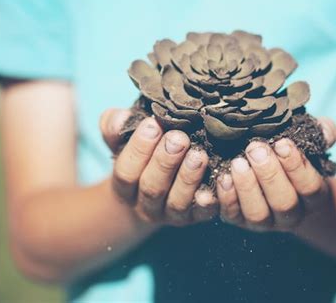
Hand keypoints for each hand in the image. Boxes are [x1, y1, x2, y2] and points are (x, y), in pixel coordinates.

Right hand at [99, 109, 217, 226]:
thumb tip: (120, 117)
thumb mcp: (123, 141)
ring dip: (188, 178)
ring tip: (199, 154)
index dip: (138, 150)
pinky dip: (211, 200)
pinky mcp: (196, 218)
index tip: (152, 123)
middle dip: (165, 162)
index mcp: (125, 188)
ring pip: (178, 203)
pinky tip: (221, 181)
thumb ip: (115, 127)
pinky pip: (204, 214)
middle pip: (152, 189)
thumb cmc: (142, 155)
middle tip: (179, 138)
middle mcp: (147, 205)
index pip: (126, 173)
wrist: (157, 188)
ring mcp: (172, 214)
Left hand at [216, 117, 335, 231]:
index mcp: (312, 198)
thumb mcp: (311, 145)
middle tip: (255, 149)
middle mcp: (290, 215)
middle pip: (284, 203)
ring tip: (238, 163)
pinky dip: (227, 197)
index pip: (310, 187)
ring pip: (257, 213)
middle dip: (269, 175)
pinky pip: (232, 215)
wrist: (278, 182)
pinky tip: (223, 177)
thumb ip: (323, 134)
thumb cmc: (295, 158)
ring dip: (247, 187)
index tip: (282, 143)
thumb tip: (325, 128)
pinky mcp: (239, 221)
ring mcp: (264, 221)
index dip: (297, 167)